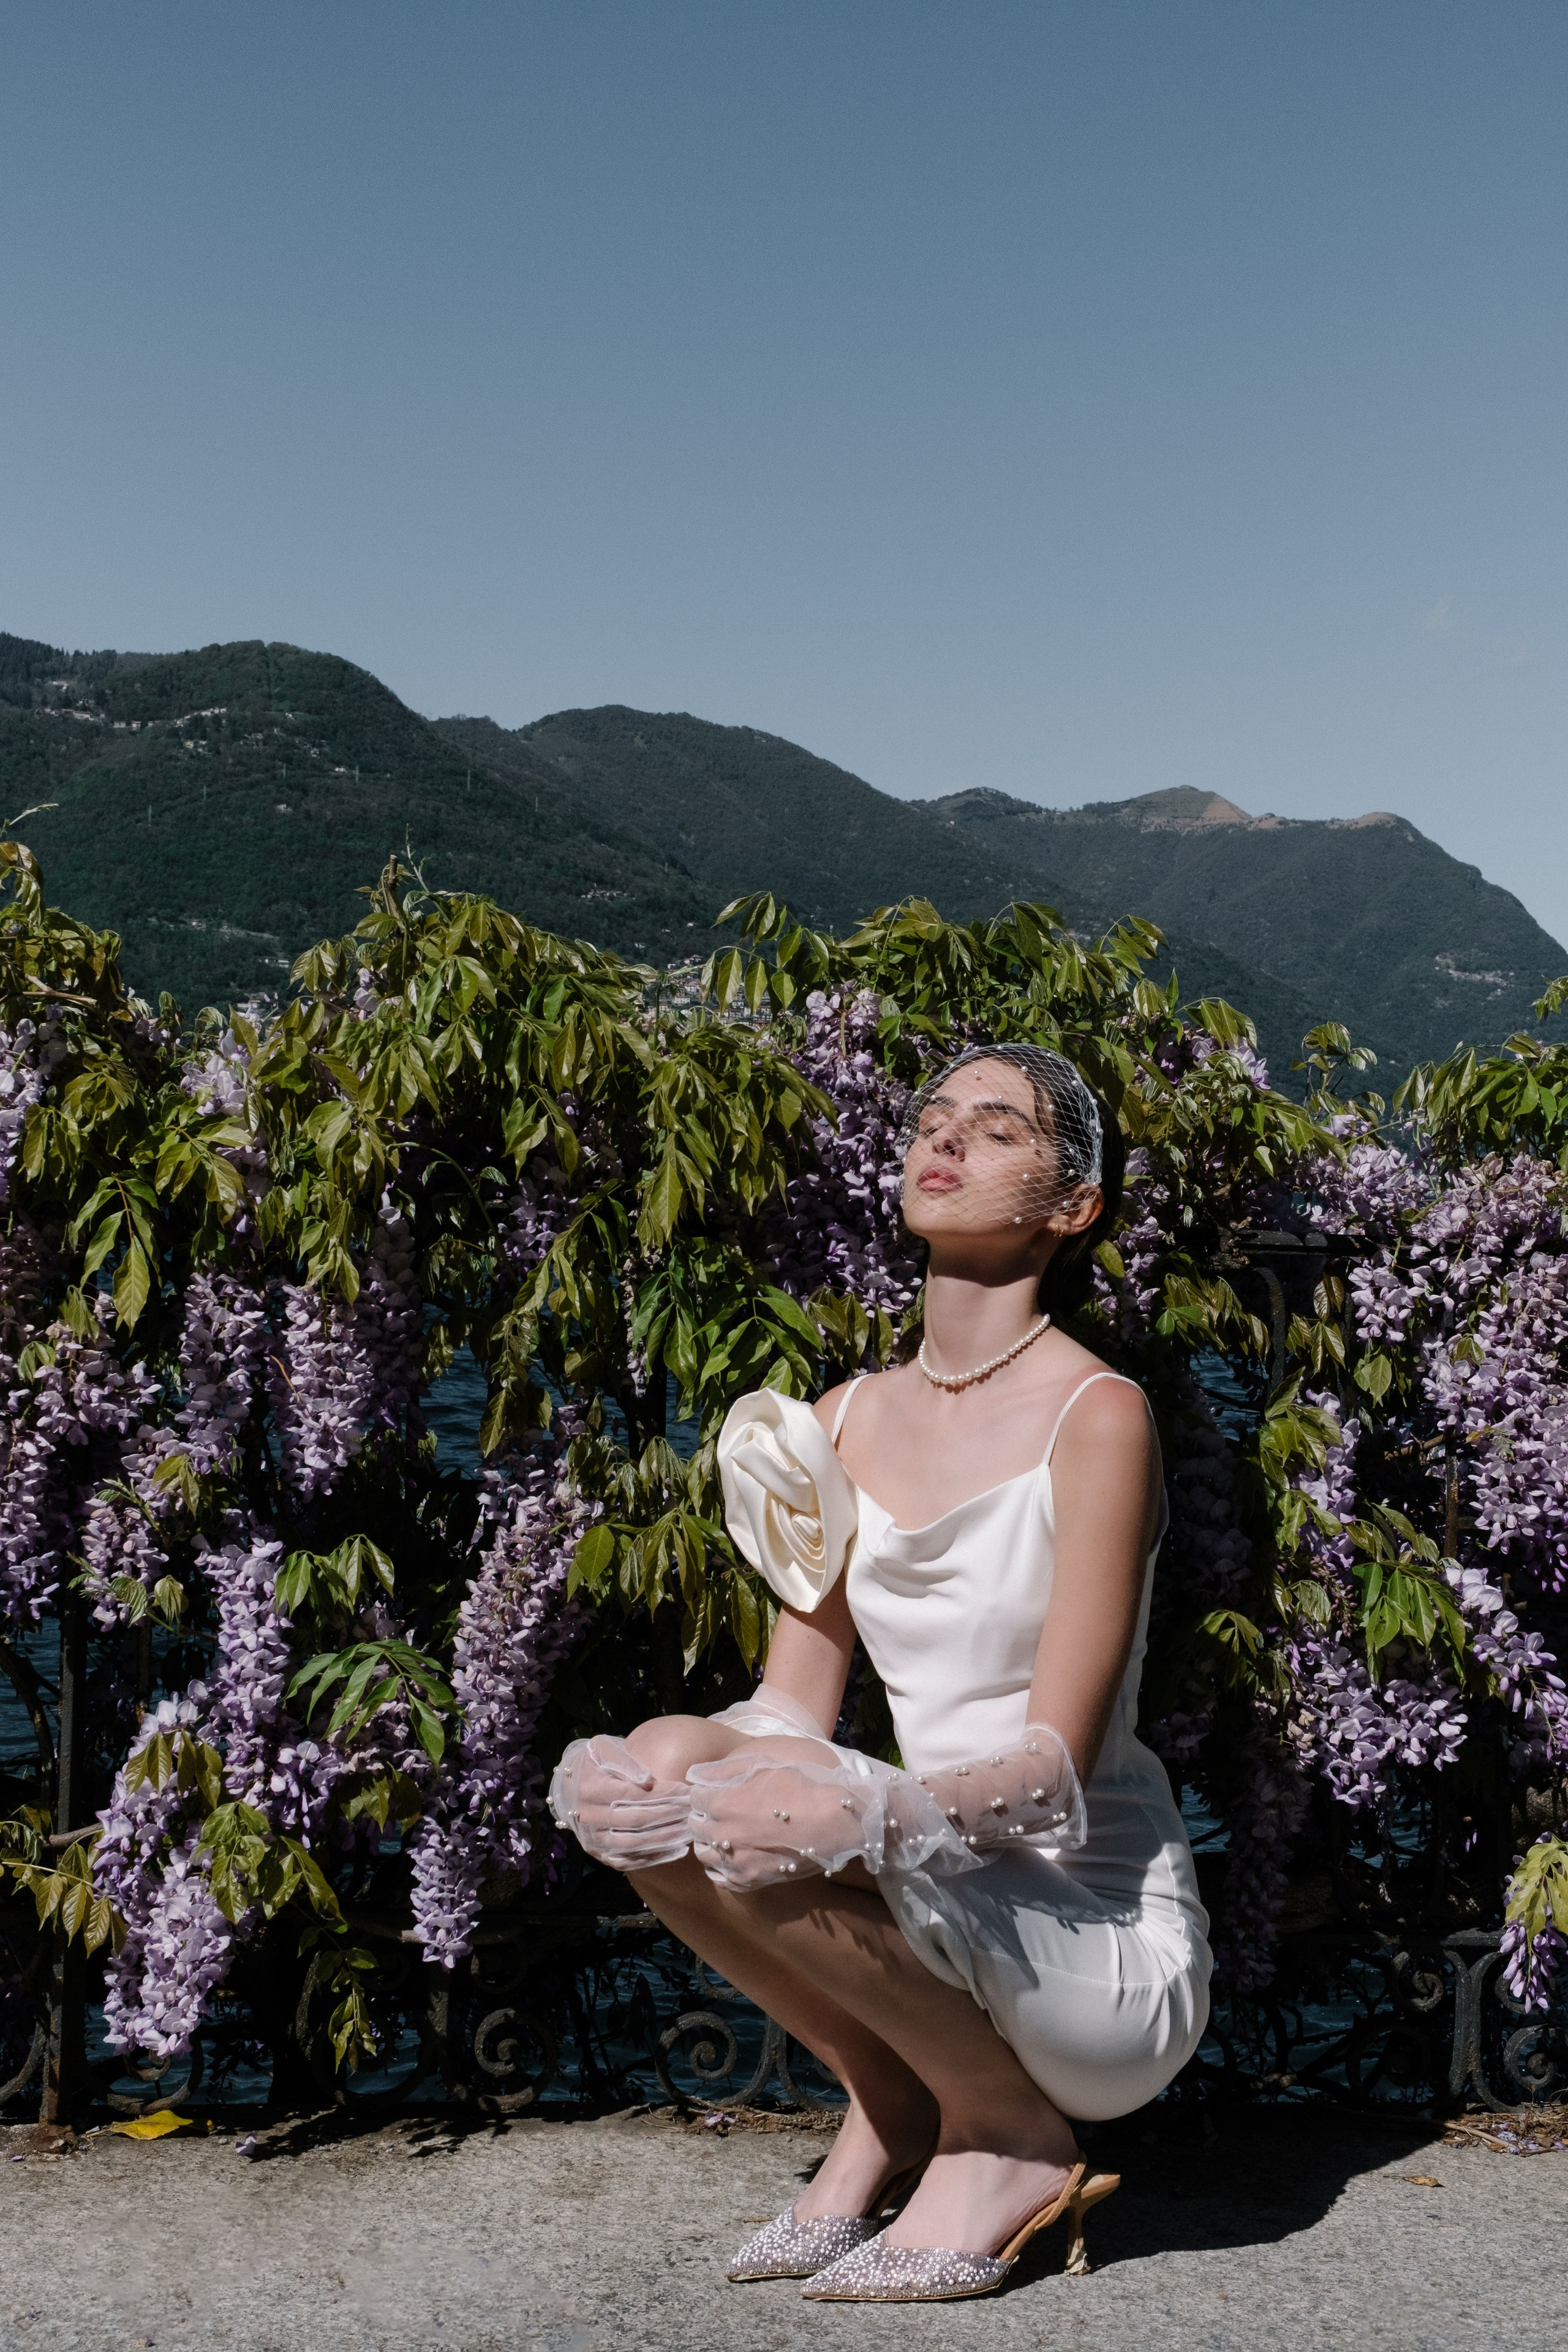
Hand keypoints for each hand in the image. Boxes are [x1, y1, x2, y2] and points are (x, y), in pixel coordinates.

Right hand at [548, 1734, 692, 1871]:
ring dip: (664, 1839)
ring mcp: (592, 1840)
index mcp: (590, 1790)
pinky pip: (627, 1861)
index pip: (634, 1795)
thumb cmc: (591, 1761)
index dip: (663, 1794)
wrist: (566, 1785)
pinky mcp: (597, 1854)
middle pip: (637, 1821)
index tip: (685, 1790)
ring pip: (633, 1845)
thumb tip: (647, 1780)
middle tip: (692, 1810)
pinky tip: (674, 1851)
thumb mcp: (602, 1748)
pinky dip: (652, 1858)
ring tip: (688, 1831)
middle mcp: (589, 1818)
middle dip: (669, 1816)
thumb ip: (624, 1761)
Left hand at [686, 1752, 878, 1892]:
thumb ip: (724, 1769)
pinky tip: (732, 1856)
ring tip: (727, 1833)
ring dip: (709, 1841)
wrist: (834, 1822)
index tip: (716, 1791)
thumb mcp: (764, 1765)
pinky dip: (720, 1868)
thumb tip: (694, 1774)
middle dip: (704, 1816)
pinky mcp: (749, 1881)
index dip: (705, 1793)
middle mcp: (723, 1835)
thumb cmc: (801, 1787)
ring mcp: (736, 1862)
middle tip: (722, 1811)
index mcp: (723, 1803)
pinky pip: (719, 1878)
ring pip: (702, 1854)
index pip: (694, 1799)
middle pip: (695, 1826)